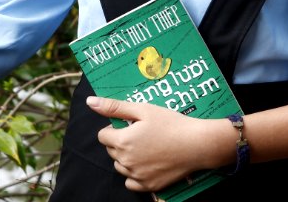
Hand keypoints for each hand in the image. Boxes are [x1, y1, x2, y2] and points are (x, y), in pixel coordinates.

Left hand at [89, 97, 230, 192]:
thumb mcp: (142, 109)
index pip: (103, 135)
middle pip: (111, 150)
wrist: (197, 144)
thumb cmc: (170, 123)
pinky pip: (130, 182)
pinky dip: (134, 174)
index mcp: (122, 141)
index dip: (115, 128)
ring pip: (120, 166)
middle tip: (141, 134)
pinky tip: (147, 163)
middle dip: (120, 141)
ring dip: (126, 157)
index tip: (130, 125)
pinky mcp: (148, 186)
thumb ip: (114, 107)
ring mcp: (136, 176)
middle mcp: (126, 161)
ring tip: (146, 147)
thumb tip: (90, 102)